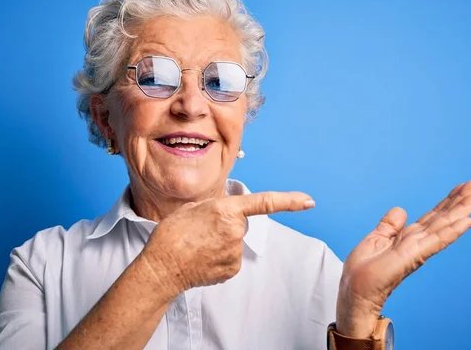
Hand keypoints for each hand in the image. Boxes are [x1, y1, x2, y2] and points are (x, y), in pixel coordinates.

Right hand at [142, 191, 313, 295]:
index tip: (308, 201)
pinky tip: (202, 258)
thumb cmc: (172, 235)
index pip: (264, 202)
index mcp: (226, 209)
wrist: (162, 267)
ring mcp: (235, 252)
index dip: (289, 201)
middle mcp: (235, 230)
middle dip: (226, 225)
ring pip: (234, 242)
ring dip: (220, 242)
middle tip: (202, 231)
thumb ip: (214, 206)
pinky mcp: (232, 269)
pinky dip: (218, 258)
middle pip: (240, 223)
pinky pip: (231, 258)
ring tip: (198, 245)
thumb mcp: (192, 208)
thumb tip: (224, 214)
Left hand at [336, 180, 470, 336]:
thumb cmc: (362, 272)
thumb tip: (401, 211)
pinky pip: (437, 240)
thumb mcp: (375, 240)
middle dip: (461, 201)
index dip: (448, 201)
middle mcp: (417, 241)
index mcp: (408, 237)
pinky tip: (468, 221)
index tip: (465, 187)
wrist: (355, 292)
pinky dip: (453, 231)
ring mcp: (418, 249)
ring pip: (445, 225)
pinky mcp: (414, 256)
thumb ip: (389, 225)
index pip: (433, 216)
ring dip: (463, 211)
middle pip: (443, 217)